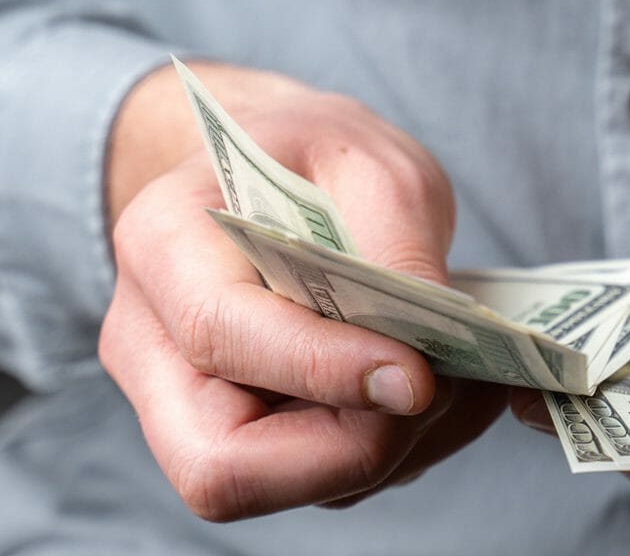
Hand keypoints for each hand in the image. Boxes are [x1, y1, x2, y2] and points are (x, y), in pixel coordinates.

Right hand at [99, 62, 505, 519]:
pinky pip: (324, 483)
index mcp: (164, 247)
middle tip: (437, 389)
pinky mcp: (252, 437)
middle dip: (349, 449)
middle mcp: (154, 344)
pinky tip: (450, 389)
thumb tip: (426, 347)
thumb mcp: (372, 161)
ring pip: (282, 487)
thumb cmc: (317, 154)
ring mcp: (193, 404)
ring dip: (391, 450)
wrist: (285, 166)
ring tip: (463, 378)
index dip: (322, 369)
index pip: (221, 338)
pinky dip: (402, 450)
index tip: (417, 372)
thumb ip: (396, 245)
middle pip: (221, 464)